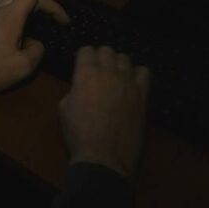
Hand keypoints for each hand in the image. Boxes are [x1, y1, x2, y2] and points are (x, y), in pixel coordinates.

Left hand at [0, 0, 69, 103]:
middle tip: (62, 18)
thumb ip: (37, 50)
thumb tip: (36, 43)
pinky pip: (5, 8)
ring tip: (46, 17)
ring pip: (14, 0)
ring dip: (32, 4)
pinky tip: (25, 25)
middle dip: (47, 1)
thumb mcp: (23, 66)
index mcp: (11, 16)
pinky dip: (20, 11)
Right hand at [59, 45, 150, 181]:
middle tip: (97, 70)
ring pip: (125, 58)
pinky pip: (144, 73)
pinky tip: (132, 83)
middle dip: (100, 57)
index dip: (82, 56)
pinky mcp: (142, 95)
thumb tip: (81, 88)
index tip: (81, 65)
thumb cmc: (79, 135)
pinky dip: (137, 74)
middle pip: (107, 50)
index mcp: (86, 74)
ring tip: (115, 75)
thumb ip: (73, 91)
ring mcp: (128, 83)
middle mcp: (109, 73)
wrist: (104, 157)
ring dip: (118, 64)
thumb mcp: (63, 110)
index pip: (86, 50)